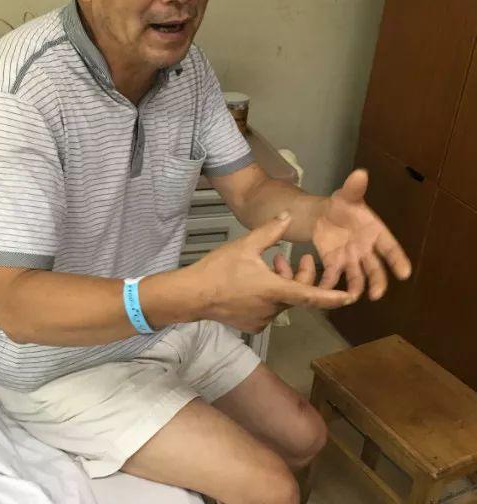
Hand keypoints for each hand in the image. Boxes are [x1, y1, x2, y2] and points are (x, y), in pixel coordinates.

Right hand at [190, 213, 355, 333]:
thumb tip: (287, 217)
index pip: (311, 296)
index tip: (348, 298)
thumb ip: (270, 232)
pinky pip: (268, 310)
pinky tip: (256, 282)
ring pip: (282, 301)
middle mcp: (273, 309)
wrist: (193, 295)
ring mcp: (262, 319)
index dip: (331, 297)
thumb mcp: (246, 245)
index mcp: (275, 290)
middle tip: (301, 258)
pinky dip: (270, 296)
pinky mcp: (251, 325)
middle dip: (302, 276)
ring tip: (272, 264)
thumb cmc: (220, 269)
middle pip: (297, 295)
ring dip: (283, 284)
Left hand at [313, 169, 411, 301]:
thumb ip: (354, 188)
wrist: (322, 215)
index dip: (398, 260)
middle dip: (377, 281)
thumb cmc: (342, 205)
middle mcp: (366, 249)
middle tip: (377, 294)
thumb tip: (360, 173)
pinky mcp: (334, 264)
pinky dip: (329, 284)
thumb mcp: (346, 195)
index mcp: (375, 232)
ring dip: (356, 287)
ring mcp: (351, 259)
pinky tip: (324, 291)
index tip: (405, 273)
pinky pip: (333, 277)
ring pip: (357, 276)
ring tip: (353, 297)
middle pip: (375, 268)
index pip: (390, 247)